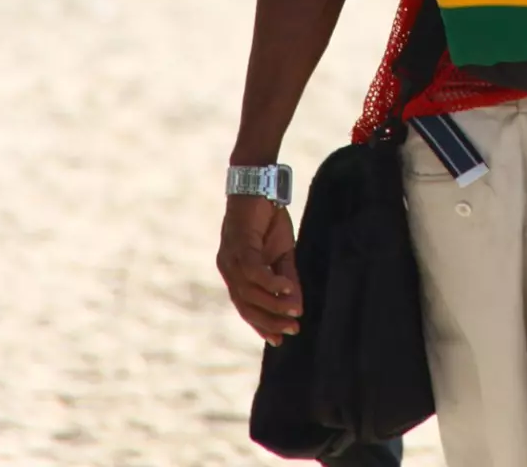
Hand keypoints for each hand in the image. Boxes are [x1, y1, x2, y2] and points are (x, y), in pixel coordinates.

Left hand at [216, 195, 302, 345]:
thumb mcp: (283, 253)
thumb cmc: (269, 219)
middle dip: (269, 320)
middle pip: (245, 305)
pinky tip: (288, 288)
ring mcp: (230, 257)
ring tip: (295, 311)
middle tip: (293, 330)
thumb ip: (286, 278)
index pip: (245, 307)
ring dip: (273, 304)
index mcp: (235, 273)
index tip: (279, 340)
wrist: (259, 185)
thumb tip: (298, 306)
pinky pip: (254, 271)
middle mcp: (228, 269)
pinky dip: (271, 282)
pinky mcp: (239, 244)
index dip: (261, 324)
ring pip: (249, 292)